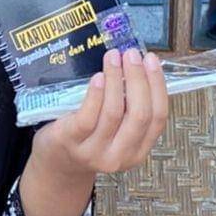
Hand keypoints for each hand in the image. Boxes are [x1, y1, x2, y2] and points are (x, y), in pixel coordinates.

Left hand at [30, 48, 167, 182]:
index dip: (158, 86)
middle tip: (132, 55)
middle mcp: (119, 156)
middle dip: (138, 79)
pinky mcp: (71, 141)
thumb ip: (129, 107)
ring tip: (113, 58)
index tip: (152, 60)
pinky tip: (98, 76)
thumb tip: (139, 66)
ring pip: (114, 112)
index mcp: (138, 152)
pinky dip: (97, 93)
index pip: (158, 118)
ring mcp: (94, 152)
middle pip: (139, 115)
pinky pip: (89, 115)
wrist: (57, 160)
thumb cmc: (89, 137)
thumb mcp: (116, 130)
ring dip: (116, 79)